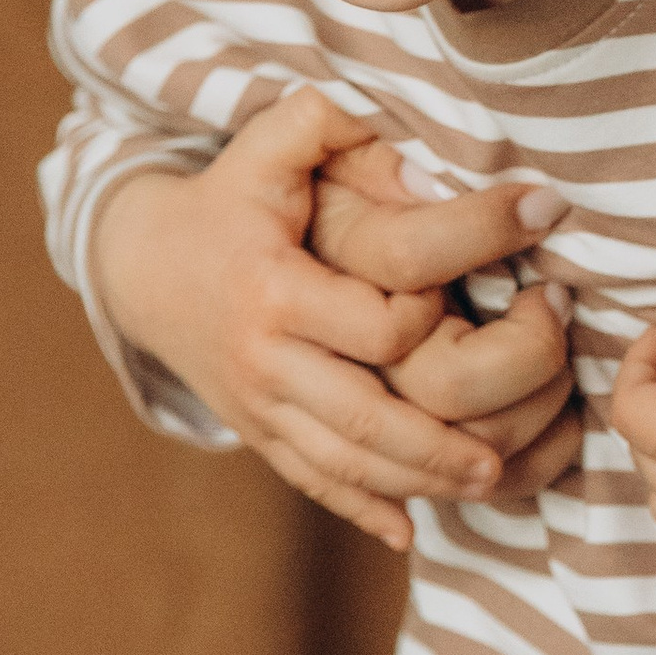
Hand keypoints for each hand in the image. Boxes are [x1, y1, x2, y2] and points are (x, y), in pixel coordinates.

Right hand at [87, 87, 566, 551]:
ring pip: (345, 465)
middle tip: (513, 442)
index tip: (481, 302)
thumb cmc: (229, 197)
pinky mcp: (255, 432)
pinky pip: (311, 483)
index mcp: (275, 290)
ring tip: (490, 479)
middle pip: (367, 420)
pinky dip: (360, 510)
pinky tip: (407, 532)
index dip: (434, 320)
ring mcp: (257, 406)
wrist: (142, 265)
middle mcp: (264, 360)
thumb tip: (422, 162)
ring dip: (421, 482)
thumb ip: (331, 123)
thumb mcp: (271, 142)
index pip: (377, 326)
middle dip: (444, 440)